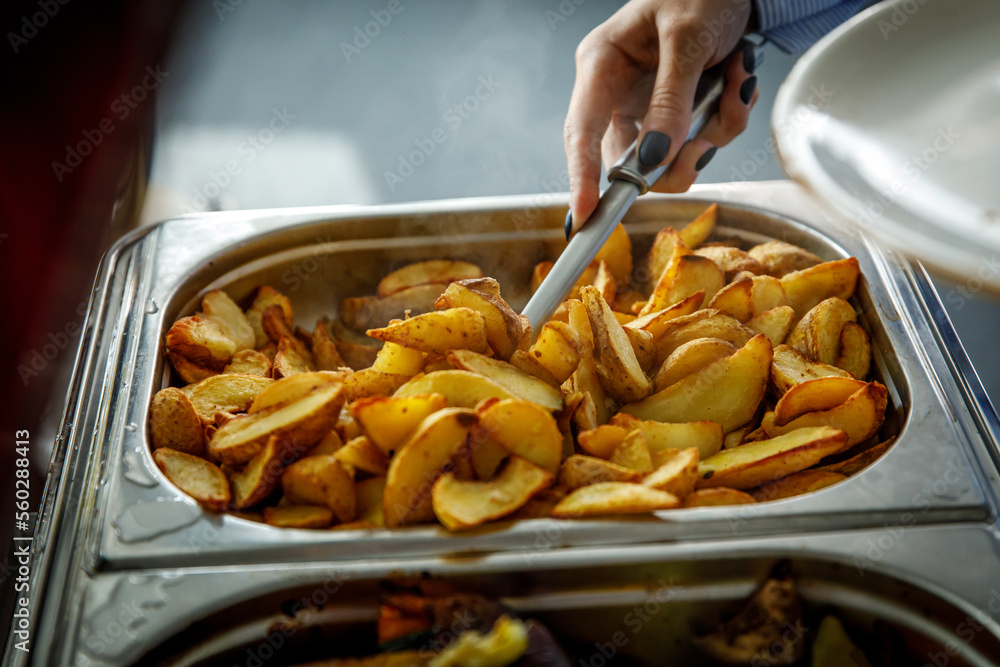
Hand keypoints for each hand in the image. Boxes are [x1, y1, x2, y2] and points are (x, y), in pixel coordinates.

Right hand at [564, 0, 758, 234]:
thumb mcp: (687, 39)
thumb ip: (671, 100)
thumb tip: (653, 158)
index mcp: (601, 64)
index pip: (580, 133)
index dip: (580, 178)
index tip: (584, 216)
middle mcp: (618, 91)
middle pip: (631, 160)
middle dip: (678, 158)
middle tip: (706, 144)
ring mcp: (648, 105)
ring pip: (673, 157)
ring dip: (716, 128)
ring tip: (737, 79)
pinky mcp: (677, 112)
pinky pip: (701, 140)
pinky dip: (728, 116)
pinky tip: (737, 78)